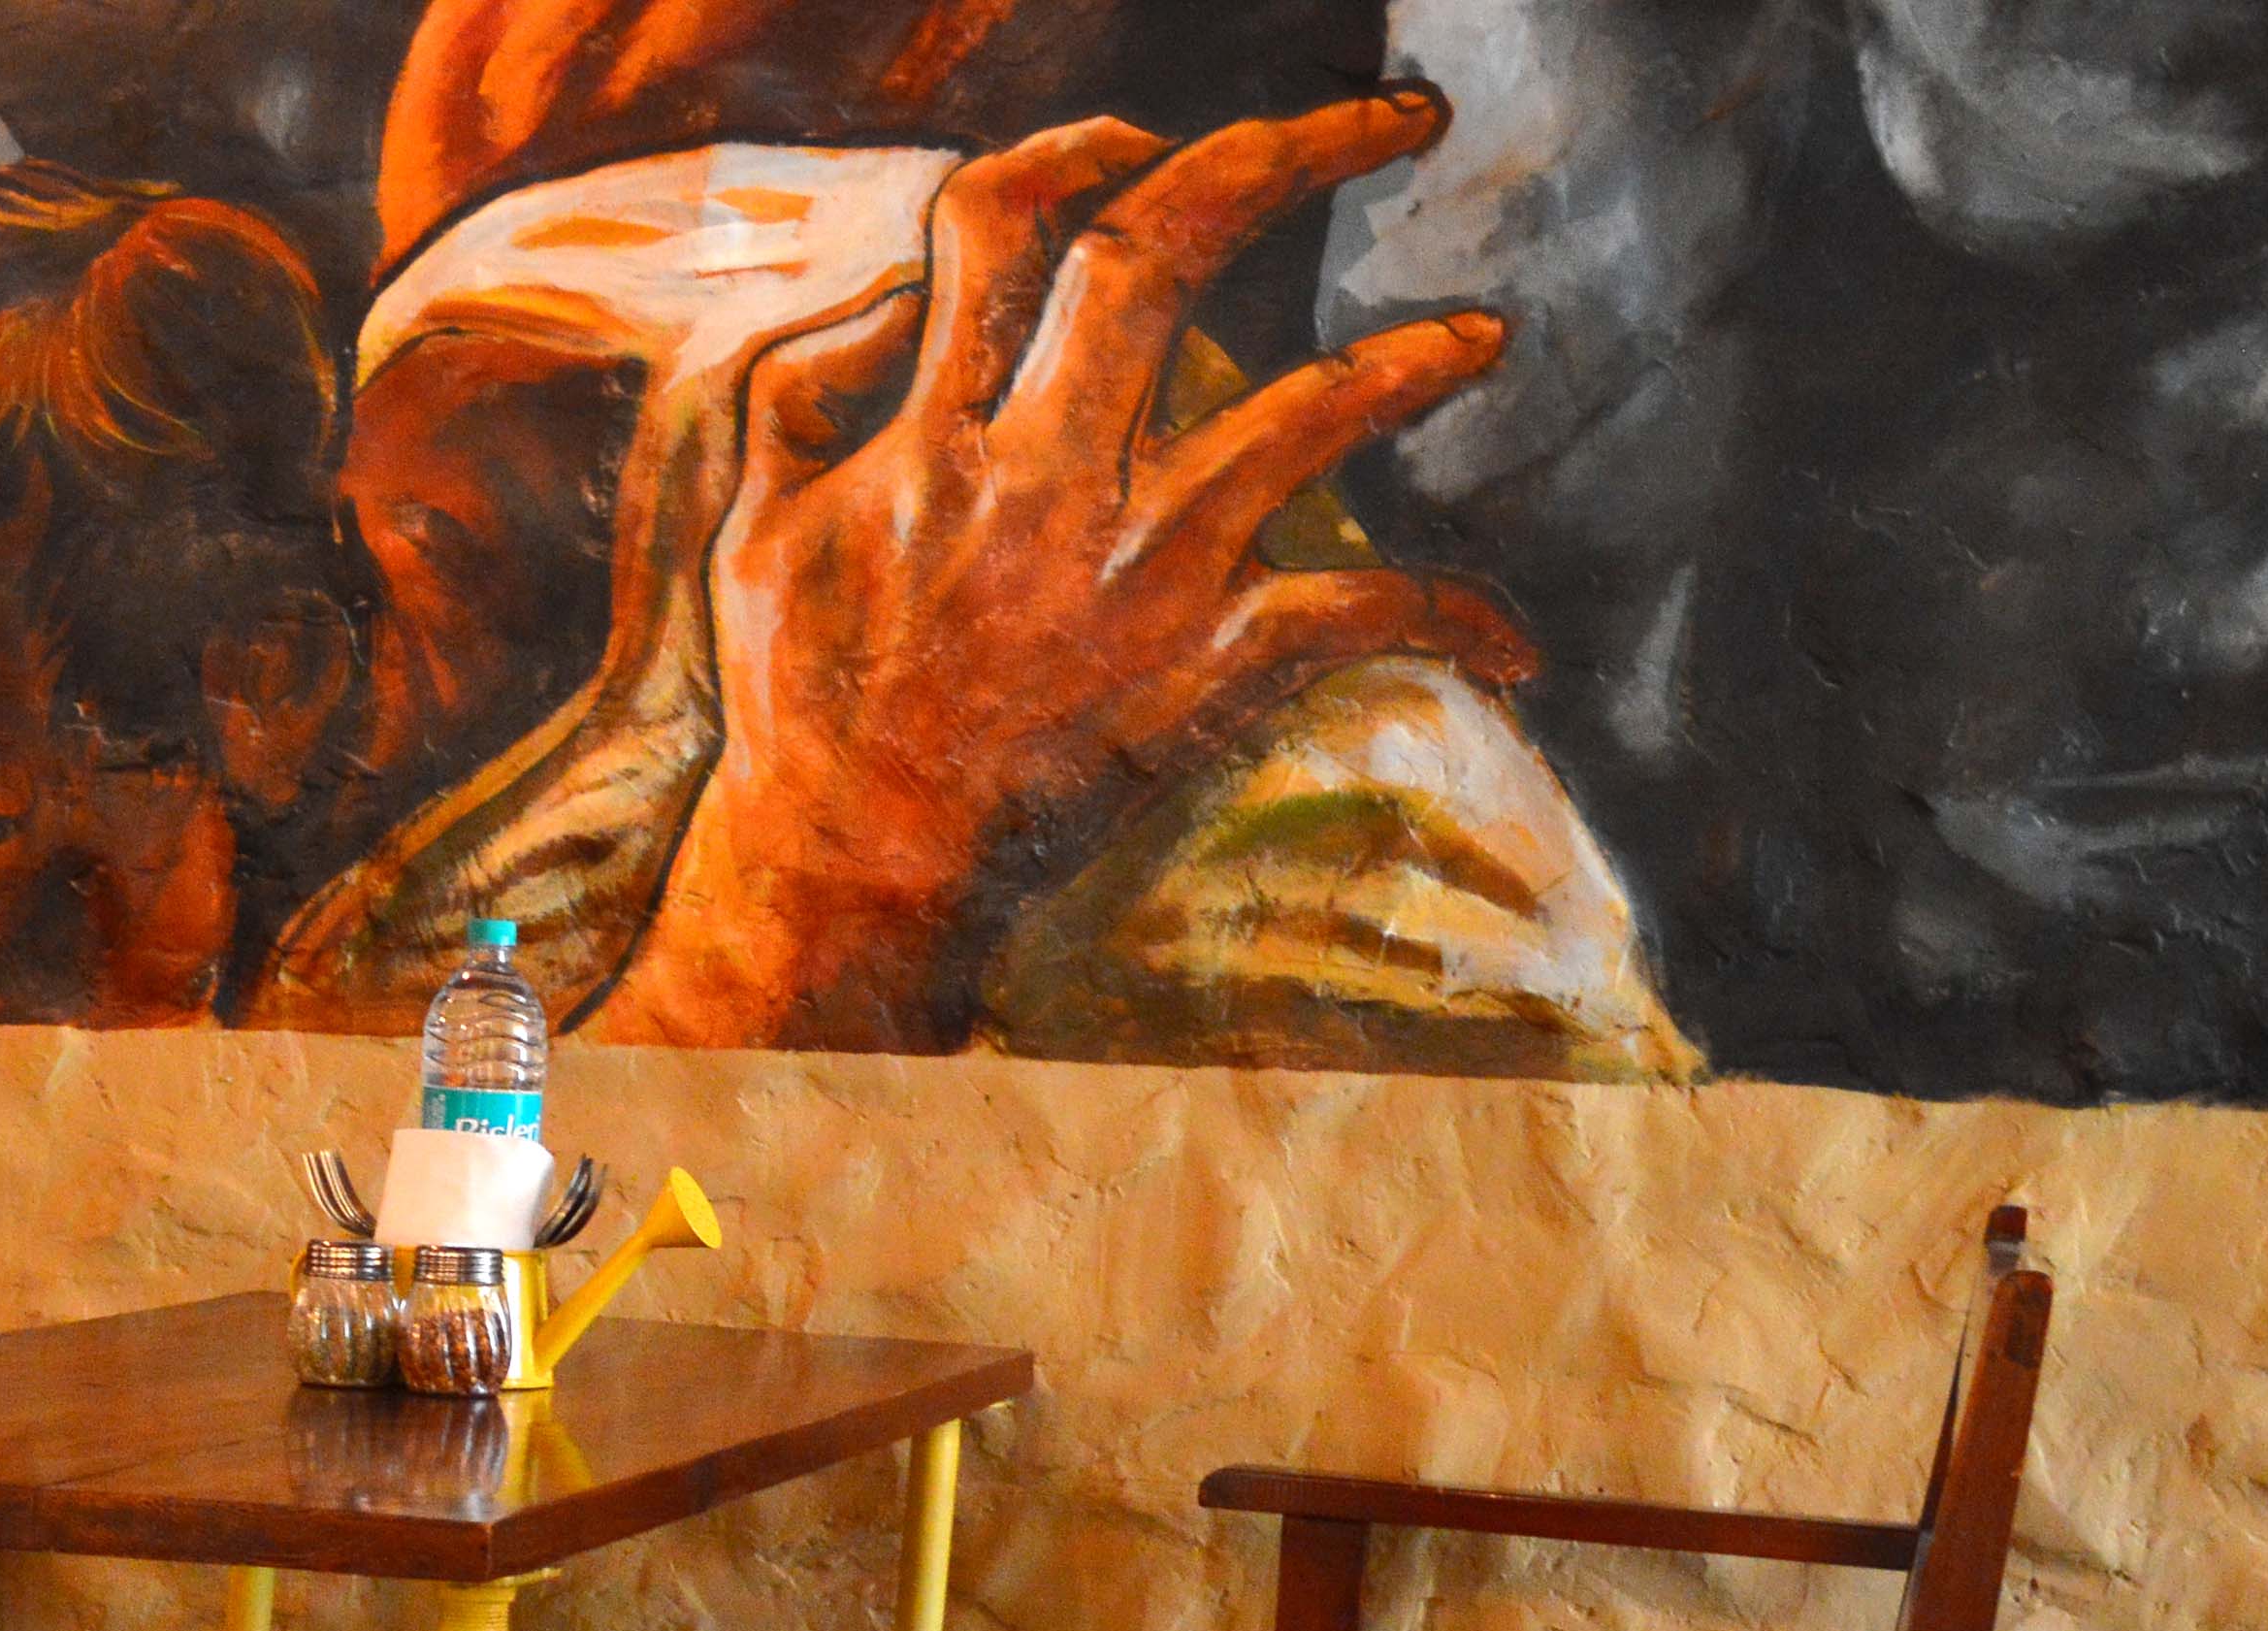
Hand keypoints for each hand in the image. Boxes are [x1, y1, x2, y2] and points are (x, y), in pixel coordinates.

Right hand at [598, 96, 1538, 1052]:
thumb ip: (806, 389)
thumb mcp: (751, 525)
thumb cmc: (800, 702)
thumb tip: (895, 295)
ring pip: (1301, 419)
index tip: (1135, 132)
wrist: (851, 875)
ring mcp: (1136, 573)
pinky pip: (1355, 625)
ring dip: (1409, 365)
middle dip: (1287, 153)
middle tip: (1392, 118)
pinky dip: (1447, 623)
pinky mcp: (1202, 671)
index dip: (1074, 149)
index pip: (1003, 227)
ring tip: (1488, 336)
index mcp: (933, 431)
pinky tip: (1516, 645)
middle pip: (1163, 257)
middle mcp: (1046, 478)